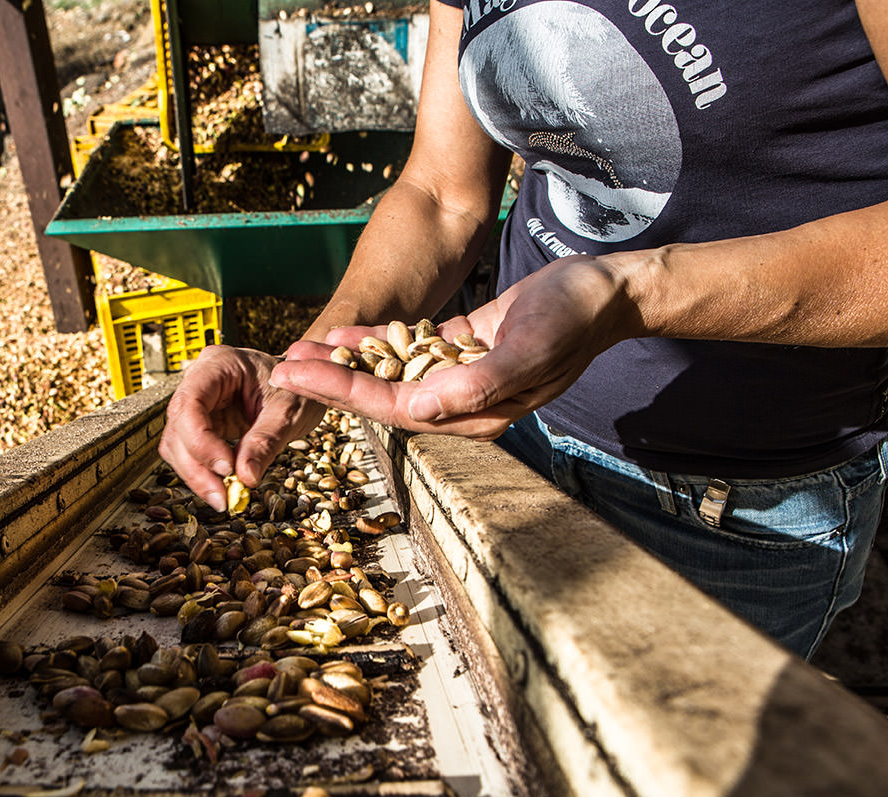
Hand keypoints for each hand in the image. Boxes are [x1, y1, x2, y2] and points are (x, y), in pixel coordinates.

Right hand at [159, 345, 325, 510]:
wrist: (301, 385)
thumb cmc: (296, 386)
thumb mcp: (288, 411)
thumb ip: (266, 441)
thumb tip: (246, 478)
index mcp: (218, 364)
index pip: (189, 403)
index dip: (200, 440)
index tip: (226, 468)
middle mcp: (199, 381)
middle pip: (178, 427)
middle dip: (196, 466)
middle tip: (223, 497)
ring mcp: (197, 403)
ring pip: (176, 444)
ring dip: (195, 474)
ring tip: (224, 497)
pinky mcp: (201, 424)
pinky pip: (188, 452)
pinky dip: (202, 473)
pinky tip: (222, 486)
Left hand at [270, 256, 639, 437]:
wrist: (607, 291)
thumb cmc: (573, 320)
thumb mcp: (529, 350)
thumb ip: (476, 385)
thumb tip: (418, 409)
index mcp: (475, 414)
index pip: (393, 408)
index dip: (342, 393)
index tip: (298, 375)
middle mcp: (463, 403)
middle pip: (381, 397)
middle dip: (329, 383)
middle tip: (281, 368)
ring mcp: (461, 376)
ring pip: (389, 374)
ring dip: (344, 363)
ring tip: (299, 350)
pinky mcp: (463, 348)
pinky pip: (409, 350)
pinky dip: (376, 342)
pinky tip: (343, 335)